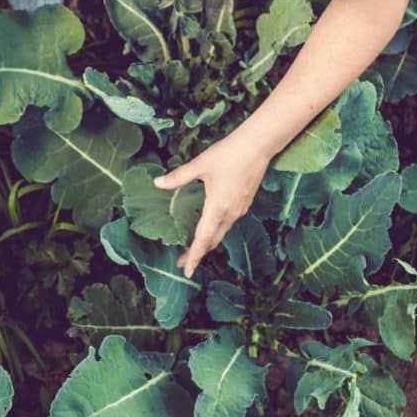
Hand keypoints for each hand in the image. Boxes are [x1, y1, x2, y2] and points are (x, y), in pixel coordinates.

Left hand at [153, 131, 271, 277]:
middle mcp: (230, 213)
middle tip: (183, 262)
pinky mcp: (245, 202)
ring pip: (222, 232)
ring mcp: (240, 209)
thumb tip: (157, 183)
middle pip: (213, 240)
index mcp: (217, 208)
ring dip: (208, 242)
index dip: (194, 256)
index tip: (186, 271)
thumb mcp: (200, 165)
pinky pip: (229, 223)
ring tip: (194, 248)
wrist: (259, 145)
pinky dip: (217, 231)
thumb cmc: (228, 154)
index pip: (203, 239)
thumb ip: (178, 177)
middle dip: (198, 253)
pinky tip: (210, 226)